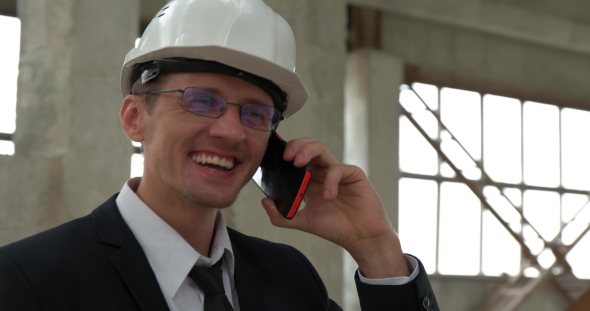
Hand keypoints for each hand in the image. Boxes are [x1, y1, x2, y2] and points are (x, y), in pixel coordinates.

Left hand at [260, 138, 409, 277]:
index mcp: (311, 181)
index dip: (286, 153)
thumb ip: (282, 216)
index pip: (296, 158)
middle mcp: (323, 173)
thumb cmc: (336, 228)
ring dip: (308, 152)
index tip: (274, 157)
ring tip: (298, 163)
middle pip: (308, 147)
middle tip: (287, 156)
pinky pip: (339, 169)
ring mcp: (338, 172)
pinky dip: (330, 181)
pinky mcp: (353, 175)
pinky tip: (328, 197)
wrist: (361, 238)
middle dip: (296, 146)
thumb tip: (264, 201)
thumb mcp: (303, 222)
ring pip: (321, 150)